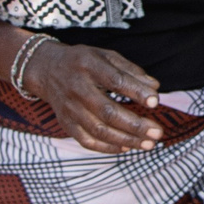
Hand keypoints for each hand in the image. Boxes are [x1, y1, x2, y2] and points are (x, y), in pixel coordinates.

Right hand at [20, 40, 167, 154]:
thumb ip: (130, 70)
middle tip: (157, 132)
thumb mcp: (105, 56)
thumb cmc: (83, 62)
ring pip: (99, 130)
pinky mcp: (66, 123)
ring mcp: (69, 108)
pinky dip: (107, 147)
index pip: (115, 80)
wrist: (46, 70)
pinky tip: (126, 147)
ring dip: (126, 140)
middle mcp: (77, 88)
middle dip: (135, 125)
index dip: (136, 92)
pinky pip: (86, 141)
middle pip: (107, 111)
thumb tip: (154, 87)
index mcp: (88, 65)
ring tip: (149, 144)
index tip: (155, 101)